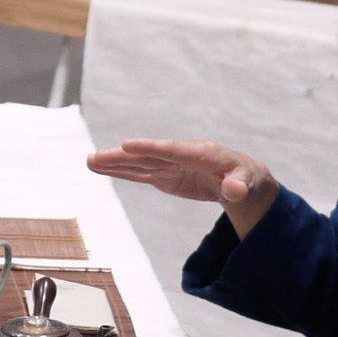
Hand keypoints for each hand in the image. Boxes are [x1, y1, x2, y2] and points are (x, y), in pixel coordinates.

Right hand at [86, 139, 279, 231]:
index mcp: (201, 153)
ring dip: (115, 164)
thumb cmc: (245, 178)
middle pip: (148, 156)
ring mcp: (171, 166)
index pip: (172, 150)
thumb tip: (234, 190)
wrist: (241, 180)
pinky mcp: (165, 177)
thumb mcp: (247, 183)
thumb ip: (239, 186)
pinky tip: (102, 170)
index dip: (149, 148)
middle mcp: (181, 156)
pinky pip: (140, 174)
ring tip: (90, 162)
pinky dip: (122, 173)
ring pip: (139, 164)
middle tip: (95, 157)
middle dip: (122, 157)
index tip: (127, 145)